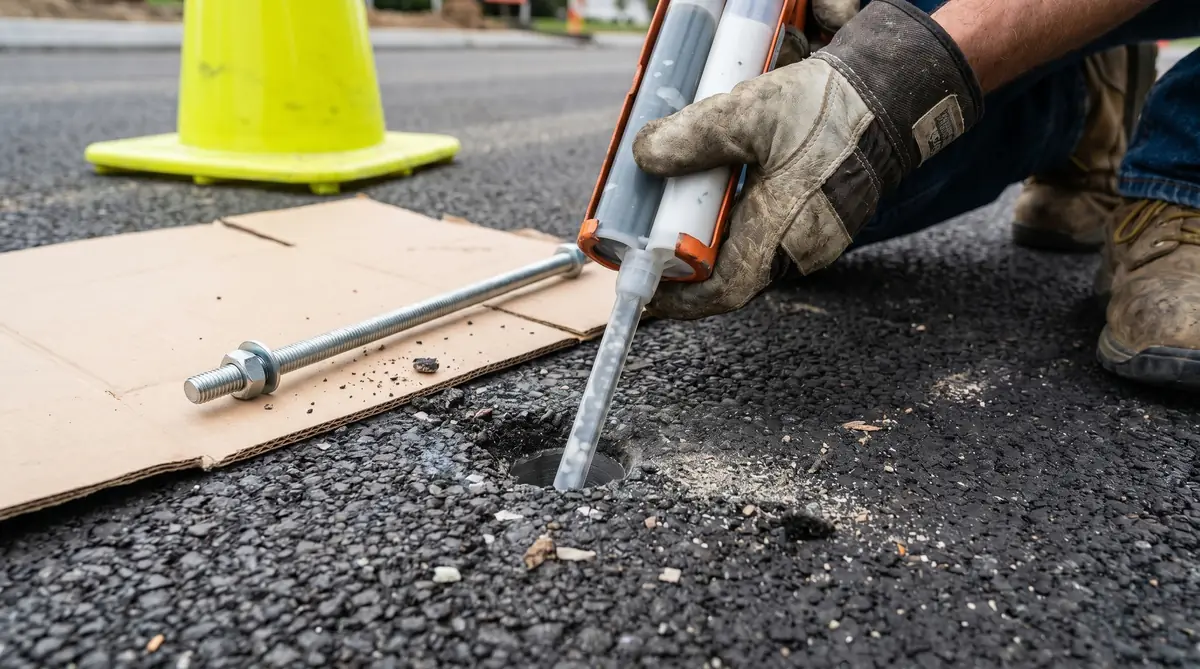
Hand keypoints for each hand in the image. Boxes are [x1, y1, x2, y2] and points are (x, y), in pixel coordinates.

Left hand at [632, 0, 983, 319]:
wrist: (893, 94)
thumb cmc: (832, 109)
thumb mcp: (749, 113)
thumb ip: (692, 136)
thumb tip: (645, 157)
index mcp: (782, 232)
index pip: (722, 291)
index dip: (679, 299)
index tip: (646, 291)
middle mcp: (800, 248)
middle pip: (728, 271)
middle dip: (687, 260)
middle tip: (649, 238)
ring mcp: (814, 238)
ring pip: (747, 250)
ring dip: (711, 235)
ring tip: (676, 210)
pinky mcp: (821, 221)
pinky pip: (768, 233)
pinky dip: (737, 219)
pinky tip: (720, 190)